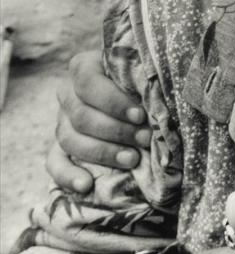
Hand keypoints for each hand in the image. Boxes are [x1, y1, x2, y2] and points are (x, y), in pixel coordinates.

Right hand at [50, 50, 150, 192]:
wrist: (139, 104)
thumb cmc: (145, 86)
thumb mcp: (144, 78)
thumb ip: (146, 82)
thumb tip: (162, 97)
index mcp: (85, 68)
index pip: (87, 81)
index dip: (113, 101)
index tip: (140, 115)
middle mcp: (68, 94)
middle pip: (81, 114)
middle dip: (116, 130)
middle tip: (145, 139)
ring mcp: (62, 123)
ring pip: (69, 139)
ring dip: (102, 152)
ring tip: (132, 159)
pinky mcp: (60, 149)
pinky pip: (54, 163)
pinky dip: (68, 176)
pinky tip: (86, 185)